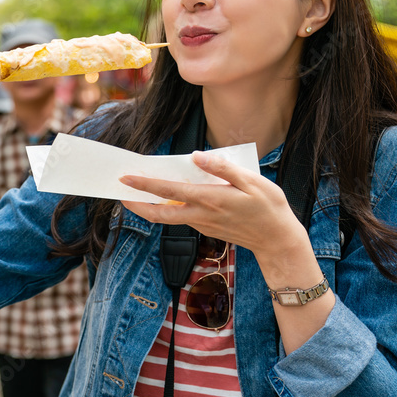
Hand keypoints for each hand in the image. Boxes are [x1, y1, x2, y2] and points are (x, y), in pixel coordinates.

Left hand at [120, 151, 308, 258]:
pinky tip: (164, 197)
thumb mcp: (252, 181)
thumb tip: (197, 156)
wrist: (278, 241)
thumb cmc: (269, 207)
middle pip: (158, 214)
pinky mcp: (206, 229)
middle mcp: (201, 215)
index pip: (169, 192)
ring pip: (168, 218)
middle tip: (119, 192)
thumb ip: (223, 168)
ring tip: (136, 192)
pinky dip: (168, 208)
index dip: (145, 185)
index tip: (126, 178)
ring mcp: (202, 225)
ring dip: (149, 207)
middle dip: (136, 204)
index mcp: (210, 200)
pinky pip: (181, 218)